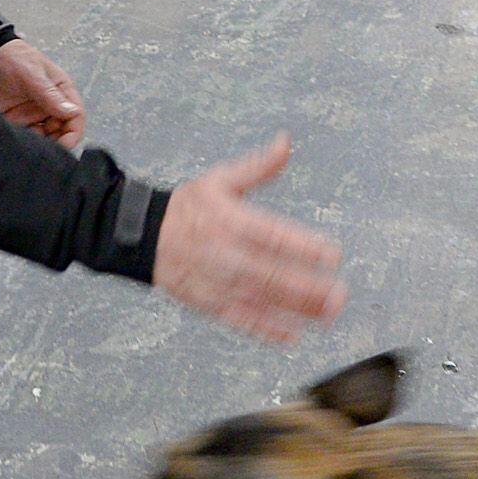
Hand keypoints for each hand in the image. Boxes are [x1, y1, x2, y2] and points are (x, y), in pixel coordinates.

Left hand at [0, 39, 83, 147]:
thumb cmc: (13, 57)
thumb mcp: (33, 75)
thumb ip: (50, 95)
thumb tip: (72, 113)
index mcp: (61, 92)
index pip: (76, 117)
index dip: (73, 133)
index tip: (65, 145)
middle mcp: (50, 106)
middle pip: (62, 131)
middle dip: (57, 142)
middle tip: (45, 149)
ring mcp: (33, 114)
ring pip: (45, 137)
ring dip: (41, 144)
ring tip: (30, 145)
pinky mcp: (18, 121)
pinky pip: (26, 137)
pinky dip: (25, 143)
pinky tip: (19, 141)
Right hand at [153, 136, 346, 345]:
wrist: (138, 236)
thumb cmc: (185, 208)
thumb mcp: (220, 179)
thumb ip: (258, 166)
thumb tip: (285, 143)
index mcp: (229, 220)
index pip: (272, 235)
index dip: (303, 246)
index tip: (332, 254)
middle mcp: (225, 253)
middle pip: (270, 273)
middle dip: (307, 286)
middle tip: (339, 292)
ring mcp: (217, 282)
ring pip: (260, 299)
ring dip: (295, 309)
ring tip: (327, 313)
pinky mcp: (209, 303)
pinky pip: (240, 319)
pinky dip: (264, 330)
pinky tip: (291, 335)